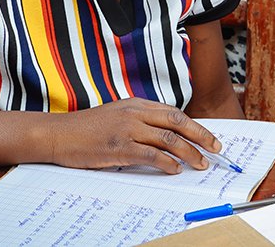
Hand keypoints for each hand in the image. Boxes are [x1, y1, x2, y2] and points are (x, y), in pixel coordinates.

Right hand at [49, 98, 221, 172]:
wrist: (58, 134)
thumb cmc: (87, 128)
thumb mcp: (117, 115)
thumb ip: (140, 120)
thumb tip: (166, 134)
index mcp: (136, 104)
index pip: (174, 113)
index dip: (195, 125)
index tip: (209, 137)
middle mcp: (135, 113)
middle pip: (178, 122)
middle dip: (201, 135)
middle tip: (216, 148)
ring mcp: (127, 129)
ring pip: (168, 139)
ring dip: (189, 152)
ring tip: (200, 163)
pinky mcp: (119, 147)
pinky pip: (150, 155)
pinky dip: (167, 163)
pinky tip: (175, 169)